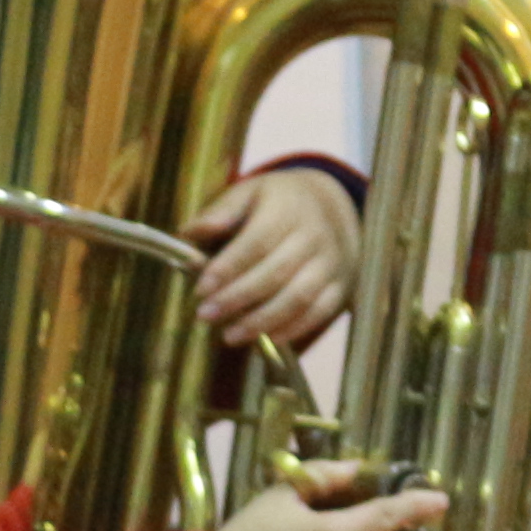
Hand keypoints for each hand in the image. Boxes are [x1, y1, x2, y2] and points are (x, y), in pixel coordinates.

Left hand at [186, 165, 358, 350]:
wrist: (334, 208)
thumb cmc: (280, 204)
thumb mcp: (250, 192)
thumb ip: (220, 212)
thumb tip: (190, 232)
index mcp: (287, 209)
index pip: (256, 242)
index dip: (228, 268)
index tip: (200, 288)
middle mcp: (314, 236)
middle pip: (276, 272)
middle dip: (237, 298)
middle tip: (205, 315)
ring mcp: (330, 263)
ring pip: (298, 297)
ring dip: (262, 321)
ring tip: (229, 335)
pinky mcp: (340, 286)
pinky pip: (318, 313)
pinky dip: (292, 329)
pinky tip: (266, 338)